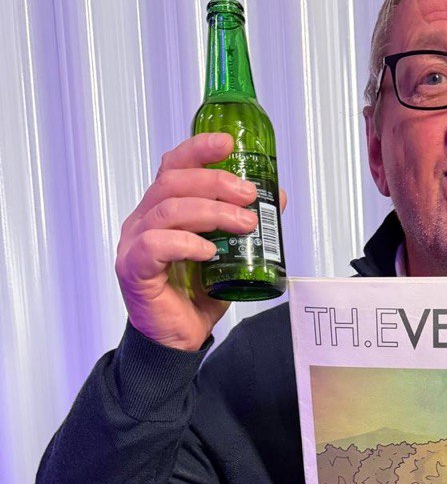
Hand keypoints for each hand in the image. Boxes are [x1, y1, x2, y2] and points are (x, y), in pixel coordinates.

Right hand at [115, 132, 288, 351]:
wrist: (179, 339)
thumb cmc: (198, 295)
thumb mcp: (231, 254)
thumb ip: (247, 225)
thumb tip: (276, 196)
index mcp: (163, 209)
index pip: (174, 166)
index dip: (198, 150)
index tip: (228, 143)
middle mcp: (144, 220)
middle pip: (173, 183)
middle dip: (215, 182)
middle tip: (249, 196)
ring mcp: (134, 244)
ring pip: (167, 210)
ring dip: (211, 212)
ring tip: (244, 225)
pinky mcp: (134, 270)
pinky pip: (155, 246)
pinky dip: (186, 244)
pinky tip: (209, 251)